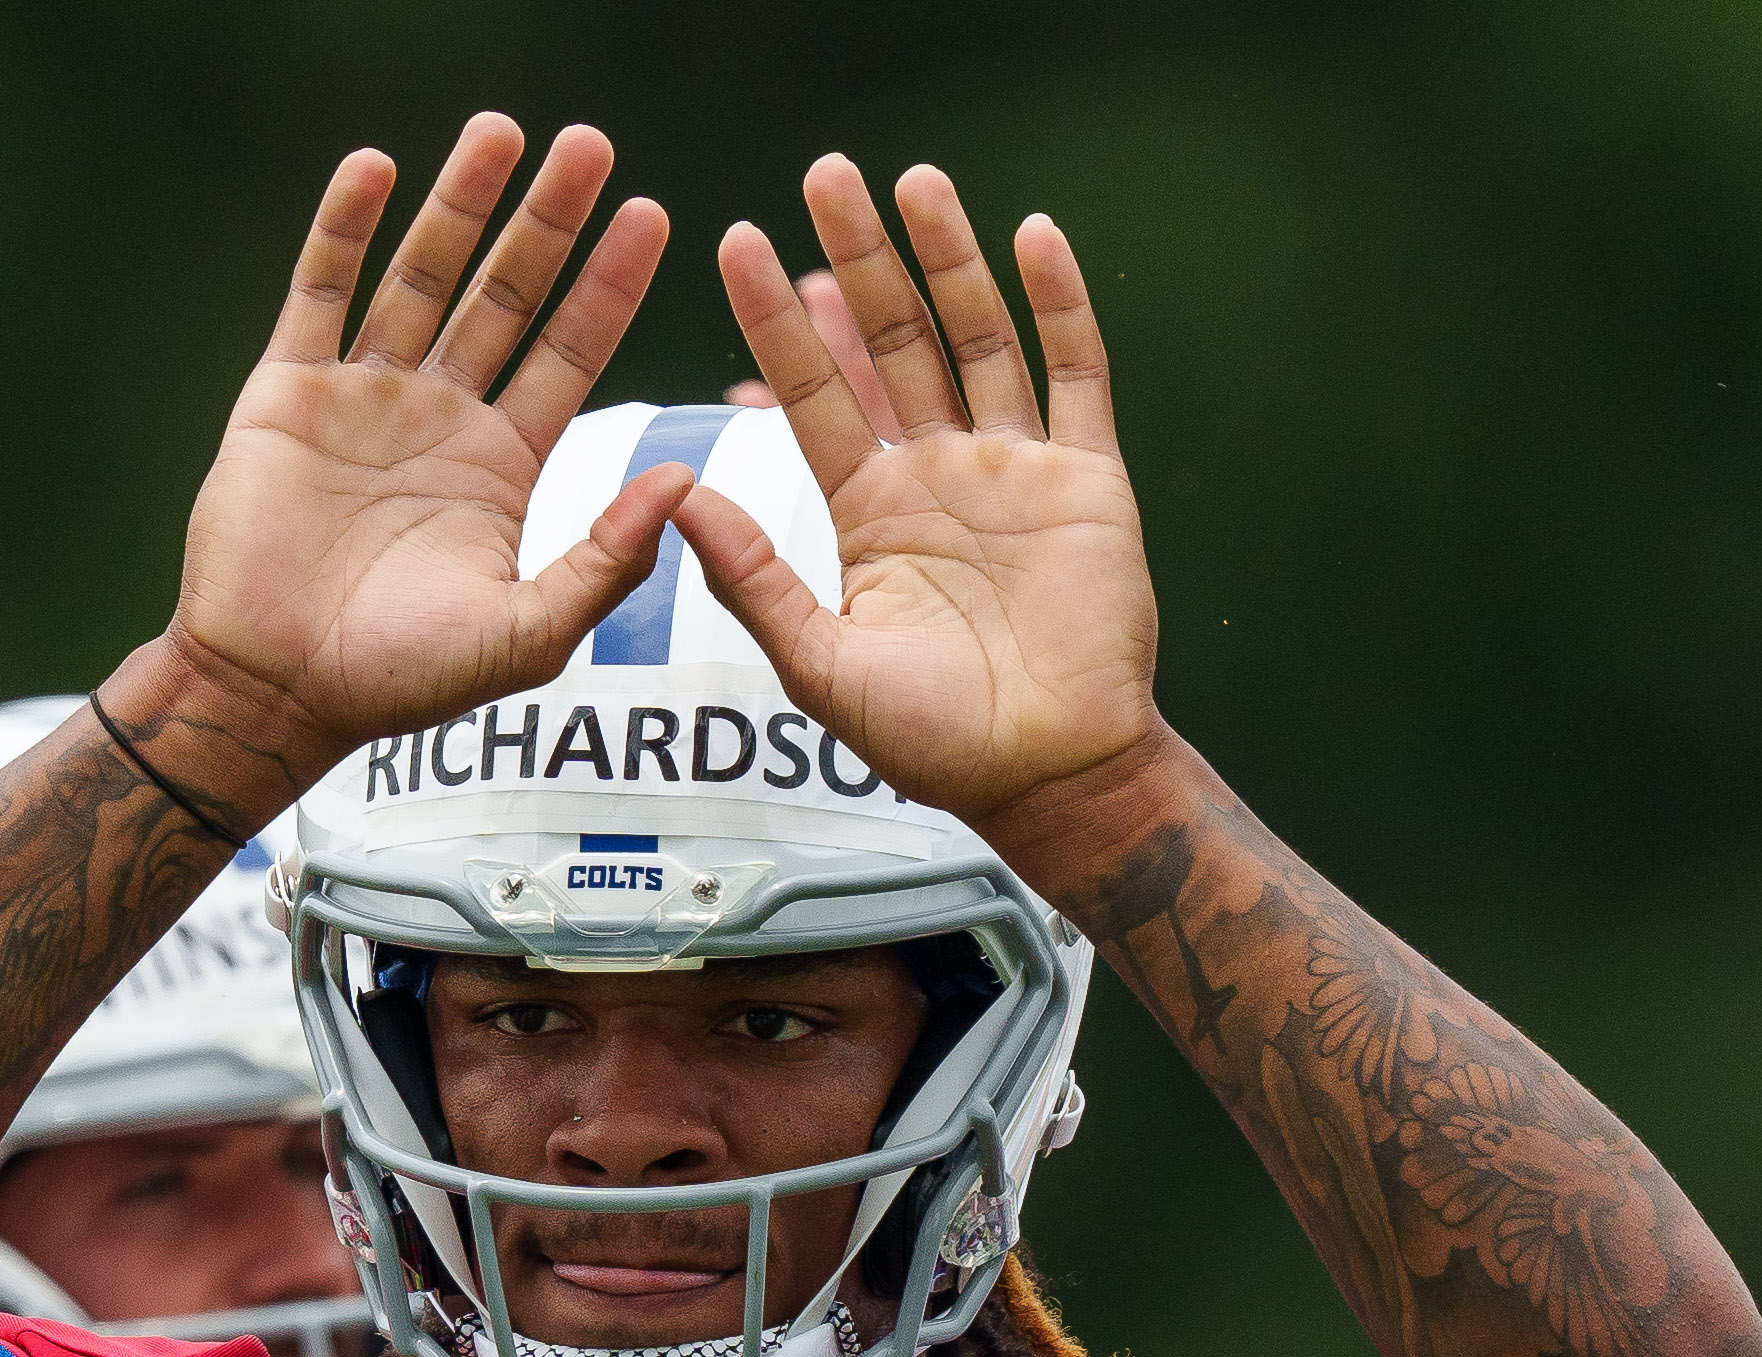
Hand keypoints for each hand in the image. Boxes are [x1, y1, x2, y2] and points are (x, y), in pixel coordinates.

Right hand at [153, 119, 691, 786]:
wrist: (277, 690)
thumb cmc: (402, 679)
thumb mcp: (528, 635)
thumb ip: (606, 563)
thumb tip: (682, 479)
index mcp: (501, 464)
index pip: (568, 352)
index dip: (607, 285)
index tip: (650, 215)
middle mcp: (438, 416)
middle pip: (505, 294)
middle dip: (548, 222)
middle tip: (590, 147)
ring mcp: (361, 396)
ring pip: (420, 275)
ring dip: (458, 204)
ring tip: (500, 132)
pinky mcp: (287, 392)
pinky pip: (319, 293)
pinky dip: (344, 229)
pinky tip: (376, 169)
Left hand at [669, 162, 1163, 832]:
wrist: (1048, 776)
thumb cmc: (933, 743)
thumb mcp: (820, 666)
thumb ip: (753, 580)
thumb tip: (675, 494)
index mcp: (869, 509)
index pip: (814, 391)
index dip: (778, 320)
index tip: (738, 242)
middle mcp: (938, 470)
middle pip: (892, 339)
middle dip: (858, 258)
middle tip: (824, 175)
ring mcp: (1015, 466)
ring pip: (976, 337)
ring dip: (948, 258)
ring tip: (915, 182)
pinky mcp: (1087, 477)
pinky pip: (1074, 372)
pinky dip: (1058, 304)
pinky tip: (1033, 236)